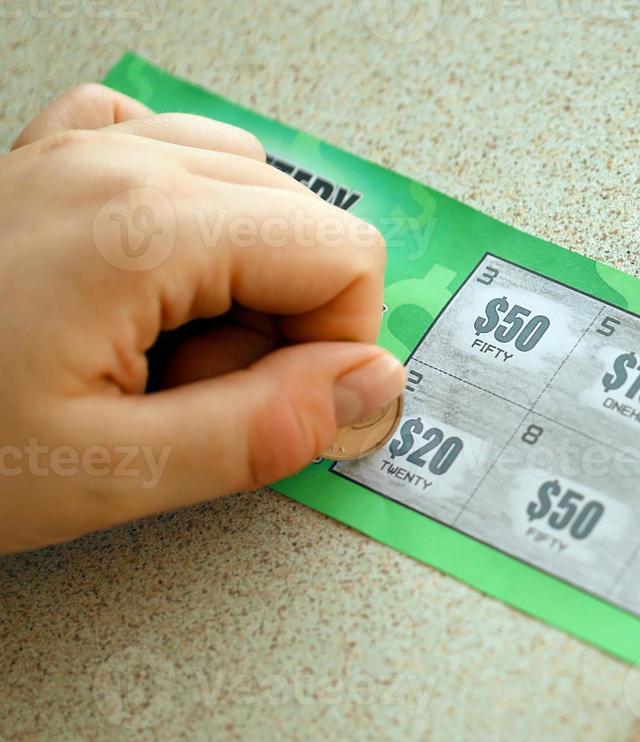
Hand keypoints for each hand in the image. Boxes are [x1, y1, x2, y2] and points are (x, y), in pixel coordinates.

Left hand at [0, 83, 403, 553]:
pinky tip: (151, 275)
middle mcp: (114, 162)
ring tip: (164, 343)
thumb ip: (261, 432)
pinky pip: (164, 145)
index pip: (342, 257)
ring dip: (242, 270)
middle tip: (201, 388)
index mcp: (140, 228)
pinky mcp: (46, 158)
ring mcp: (73, 150)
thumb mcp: (108, 475)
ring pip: (248, 179)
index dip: (337, 349)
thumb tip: (370, 389)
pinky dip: (186, 210)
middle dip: (288, 317)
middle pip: (305, 219)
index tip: (277, 405)